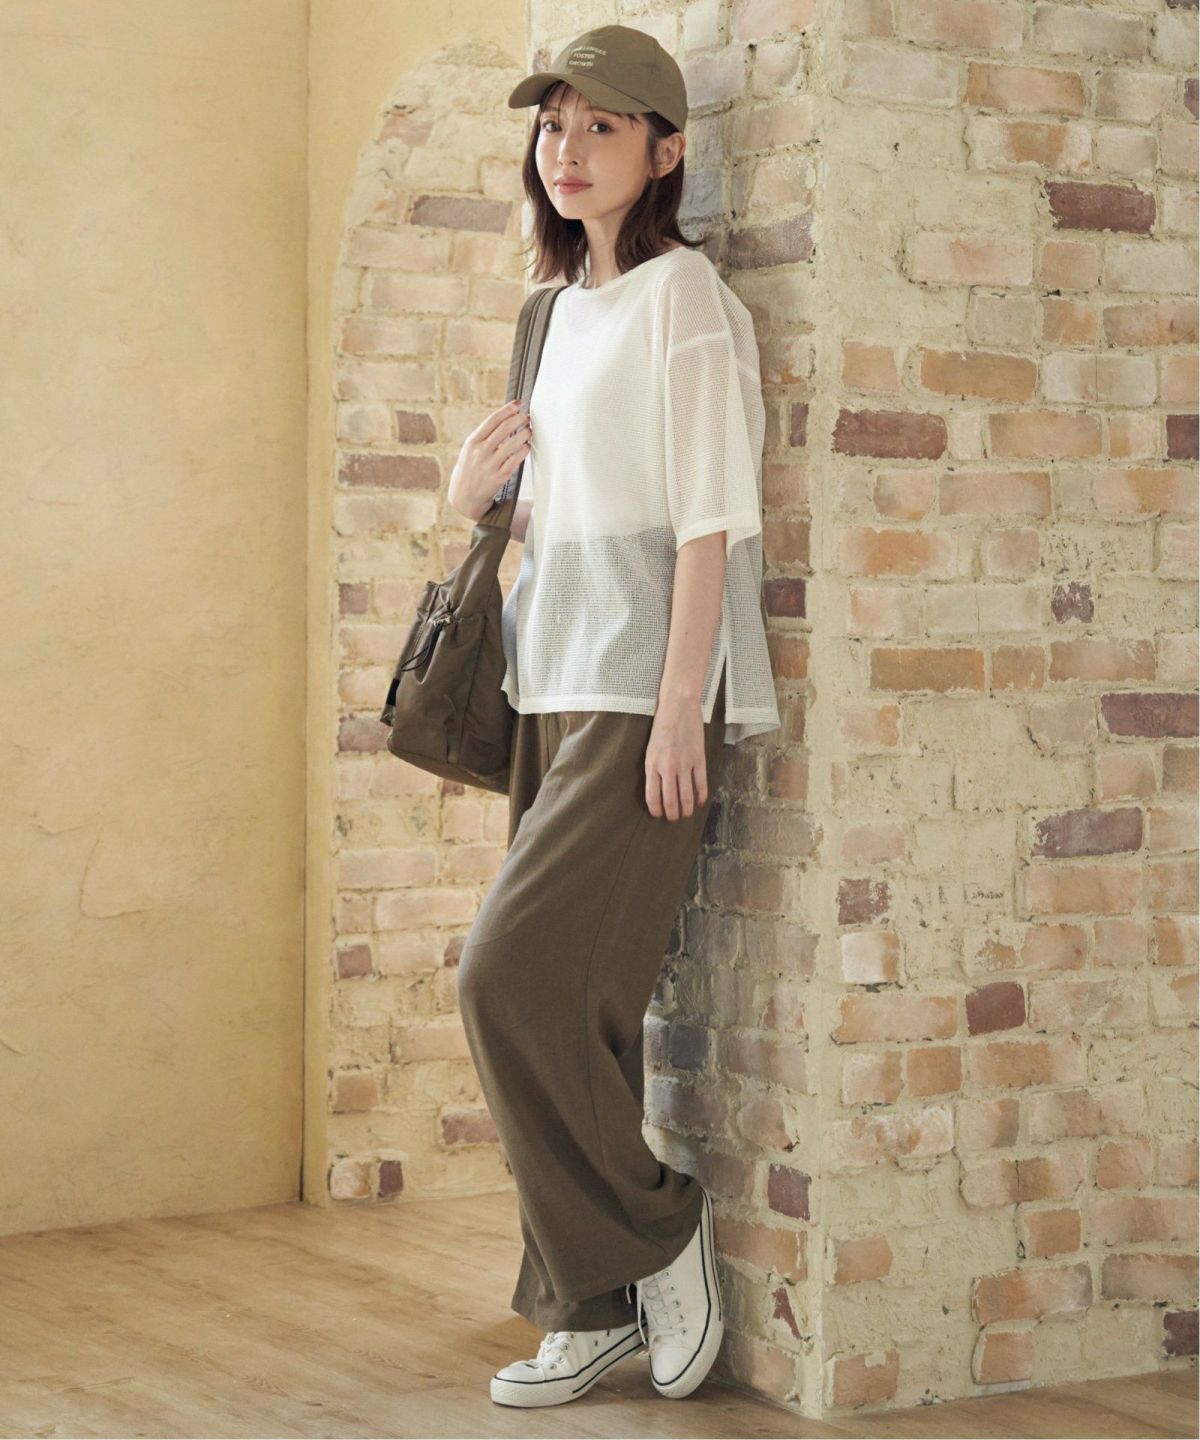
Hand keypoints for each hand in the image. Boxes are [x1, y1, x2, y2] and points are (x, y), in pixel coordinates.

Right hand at [448, 399, 531, 520]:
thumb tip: (506, 417)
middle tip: (526, 418)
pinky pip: (514, 461)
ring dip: (524, 435)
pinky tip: (526, 447)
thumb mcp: (470, 449)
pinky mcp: (498, 478)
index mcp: (473, 442)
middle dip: (518, 420)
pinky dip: (523, 451)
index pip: (492, 420)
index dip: (507, 410)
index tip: (518, 404)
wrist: (463, 496)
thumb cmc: (470, 468)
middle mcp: (480, 452)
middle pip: (504, 430)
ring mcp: (489, 465)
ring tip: (529, 431)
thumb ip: (485, 435)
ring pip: (512, 444)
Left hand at [644, 696, 707, 820]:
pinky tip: (699, 802)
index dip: (656, 810)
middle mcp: (668, 767)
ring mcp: (685, 764)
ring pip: (686, 797)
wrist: (678, 707)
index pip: (653, 797)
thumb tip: (657, 790)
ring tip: (686, 815)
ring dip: (686, 810)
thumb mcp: (650, 749)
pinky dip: (700, 797)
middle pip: (670, 801)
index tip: (658, 816)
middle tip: (673, 819)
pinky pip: (701, 784)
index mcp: (652, 765)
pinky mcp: (699, 759)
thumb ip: (653, 769)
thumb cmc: (661, 727)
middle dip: (672, 815)